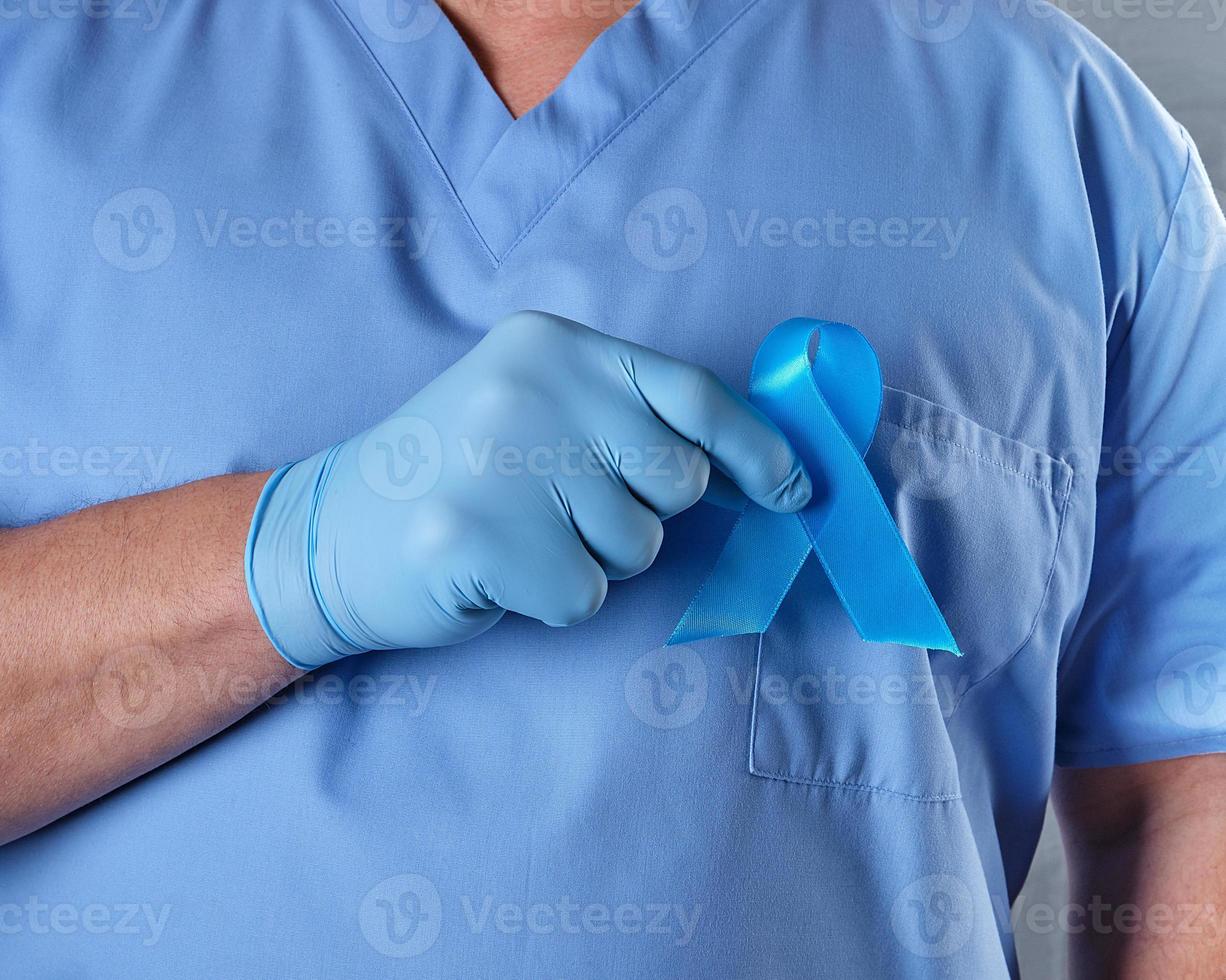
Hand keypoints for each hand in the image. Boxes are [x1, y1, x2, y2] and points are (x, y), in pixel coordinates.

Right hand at [245, 311, 811, 667]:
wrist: (335, 531)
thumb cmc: (460, 475)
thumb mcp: (539, 411)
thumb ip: (629, 421)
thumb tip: (757, 469)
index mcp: (553, 345)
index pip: (692, 392)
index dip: (756, 448)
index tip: (791, 489)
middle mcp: (531, 388)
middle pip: (677, 477)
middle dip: (642, 511)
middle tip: (563, 507)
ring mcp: (502, 460)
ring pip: (638, 544)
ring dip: (592, 558)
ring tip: (520, 532)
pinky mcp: (480, 538)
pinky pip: (586, 594)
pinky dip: (553, 599)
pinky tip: (498, 570)